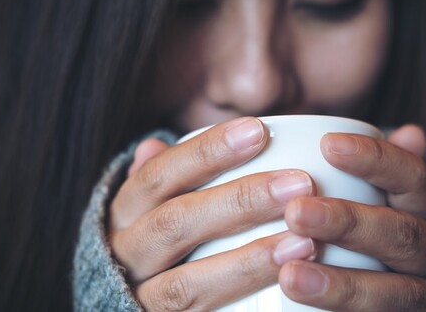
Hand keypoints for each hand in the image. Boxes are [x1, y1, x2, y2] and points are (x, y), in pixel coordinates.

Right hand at [107, 117, 316, 310]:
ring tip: (303, 241)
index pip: (159, 174)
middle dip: (240, 201)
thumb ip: (159, 181)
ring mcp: (139, 298)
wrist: (122, 305)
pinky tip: (283, 285)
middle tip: (298, 183)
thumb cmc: (152, 246)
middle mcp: (124, 254)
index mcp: (124, 213)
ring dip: (248, 260)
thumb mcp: (147, 210)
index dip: (206, 151)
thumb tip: (152, 144)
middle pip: (176, 222)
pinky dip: (241, 298)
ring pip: (187, 283)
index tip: (257, 130)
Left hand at [278, 125, 425, 310]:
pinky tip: (299, 302)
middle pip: (401, 232)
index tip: (328, 145)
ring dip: (342, 283)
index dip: (374, 158)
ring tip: (290, 275)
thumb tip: (412, 133)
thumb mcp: (374, 191)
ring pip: (395, 290)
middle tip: (296, 213)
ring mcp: (416, 288)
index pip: (409, 175)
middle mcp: (424, 247)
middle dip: (349, 222)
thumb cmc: (370, 224)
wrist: (390, 280)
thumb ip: (379, 166)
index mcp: (417, 207)